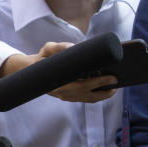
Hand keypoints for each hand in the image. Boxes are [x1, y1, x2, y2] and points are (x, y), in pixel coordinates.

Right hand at [0, 42, 118, 102]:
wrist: (29, 72)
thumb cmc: (42, 59)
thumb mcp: (47, 50)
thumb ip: (58, 47)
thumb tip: (74, 47)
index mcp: (59, 84)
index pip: (84, 85)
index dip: (100, 82)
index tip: (112, 77)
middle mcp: (64, 93)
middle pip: (90, 95)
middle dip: (106, 89)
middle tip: (118, 81)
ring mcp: (66, 97)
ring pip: (89, 99)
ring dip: (104, 95)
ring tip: (115, 86)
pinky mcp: (69, 97)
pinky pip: (86, 99)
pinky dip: (97, 95)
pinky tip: (107, 89)